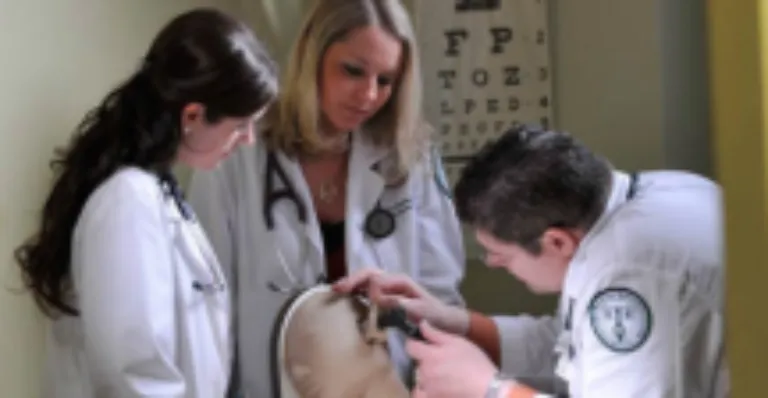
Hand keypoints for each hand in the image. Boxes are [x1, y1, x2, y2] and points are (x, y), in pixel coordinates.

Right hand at [333, 268, 469, 334]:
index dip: (363, 284)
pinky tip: (347, 300)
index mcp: (400, 280)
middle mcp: (393, 282)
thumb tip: (376, 296)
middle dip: (351, 280)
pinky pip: (369, 292)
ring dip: (351, 285)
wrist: (445, 322)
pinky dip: (357, 293)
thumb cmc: (435, 314)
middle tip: (335, 290)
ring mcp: (390, 289)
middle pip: (367, 275)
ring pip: (366, 282)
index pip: (375, 277)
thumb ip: (399, 302)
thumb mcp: (420, 309)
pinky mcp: (388, 299)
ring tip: (336, 292)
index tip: (354, 294)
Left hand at [408, 321, 497, 397]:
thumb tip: (421, 324)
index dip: (415, 343)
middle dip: (426, 360)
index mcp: (429, 356)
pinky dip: (424, 392)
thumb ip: (435, 334)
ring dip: (426, 376)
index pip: (410, 347)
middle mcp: (424, 372)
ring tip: (442, 376)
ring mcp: (427, 388)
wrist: (486, 388)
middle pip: (417, 363)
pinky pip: (420, 394)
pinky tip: (435, 389)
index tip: (422, 343)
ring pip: (419, 379)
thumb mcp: (457, 342)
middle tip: (442, 361)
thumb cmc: (474, 363)